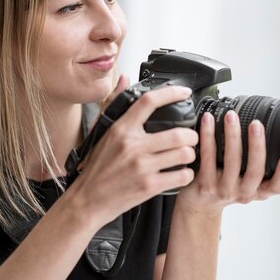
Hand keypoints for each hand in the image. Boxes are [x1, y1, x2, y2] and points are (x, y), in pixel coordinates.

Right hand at [64, 85, 197, 228]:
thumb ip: (114, 104)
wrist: (87, 200)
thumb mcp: (102, 132)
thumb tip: (125, 80)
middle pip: (178, 132)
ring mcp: (141, 166)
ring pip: (184, 154)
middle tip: (191, 138)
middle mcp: (132, 145)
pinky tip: (181, 173)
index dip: (172, 93)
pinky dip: (186, 174)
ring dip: (191, 155)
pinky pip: (181, 175)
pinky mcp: (148, 186)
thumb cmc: (97, 168)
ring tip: (186, 155)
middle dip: (192, 136)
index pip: (150, 101)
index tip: (184, 92)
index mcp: (121, 129)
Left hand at [177, 110, 279, 215]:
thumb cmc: (226, 187)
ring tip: (231, 116)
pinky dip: (208, 137)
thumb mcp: (246, 183)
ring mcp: (223, 190)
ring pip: (231, 162)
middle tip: (256, 124)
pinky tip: (207, 122)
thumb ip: (256, 166)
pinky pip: (208, 158)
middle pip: (254, 171)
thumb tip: (265, 131)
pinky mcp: (205, 185)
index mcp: (257, 191)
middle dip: (257, 145)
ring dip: (232, 136)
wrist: (199, 206)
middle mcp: (242, 193)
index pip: (275, 187)